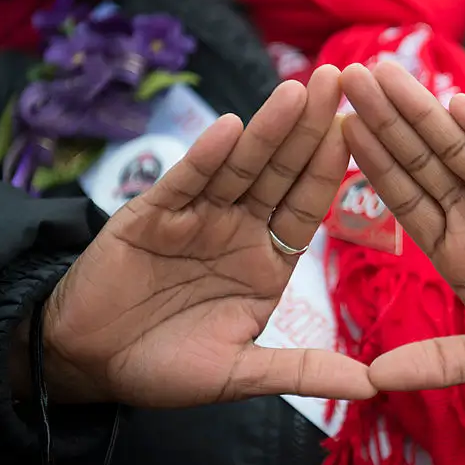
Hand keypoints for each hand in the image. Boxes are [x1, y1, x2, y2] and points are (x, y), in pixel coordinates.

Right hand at [40, 67, 374, 405]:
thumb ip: (306, 371)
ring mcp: (199, 215)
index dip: (333, 169)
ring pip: (240, 166)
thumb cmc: (168, 365)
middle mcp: (240, 227)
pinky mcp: (153, 213)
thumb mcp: (244, 373)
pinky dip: (207, 156)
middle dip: (311, 127)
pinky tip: (232, 127)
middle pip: (282, 171)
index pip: (309, 205)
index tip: (364, 130)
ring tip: (298, 89)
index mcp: (269, 257)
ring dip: (268, 128)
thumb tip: (374, 386)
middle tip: (341, 78)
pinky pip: (185, 180)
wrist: (90, 364)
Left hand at [339, 62, 464, 391]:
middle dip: (386, 120)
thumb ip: (439, 362)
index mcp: (455, 249)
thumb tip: (372, 380)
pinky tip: (456, 105)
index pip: (405, 199)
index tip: (339, 130)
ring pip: (457, 147)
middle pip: (421, 161)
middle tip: (348, 76)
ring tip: (385, 74)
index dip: (373, 165)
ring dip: (422, 111)